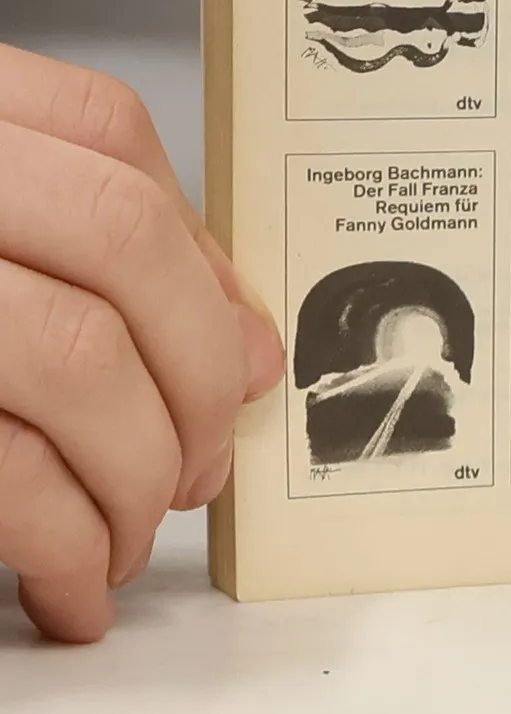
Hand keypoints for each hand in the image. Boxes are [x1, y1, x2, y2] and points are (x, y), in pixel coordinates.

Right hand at [0, 45, 283, 641]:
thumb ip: (84, 257)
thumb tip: (244, 347)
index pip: (110, 134)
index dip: (197, 254)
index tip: (233, 349)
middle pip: (119, 243)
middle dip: (191, 372)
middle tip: (196, 463)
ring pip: (72, 356)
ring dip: (133, 472)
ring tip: (129, 535)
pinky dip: (63, 538)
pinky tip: (68, 579)